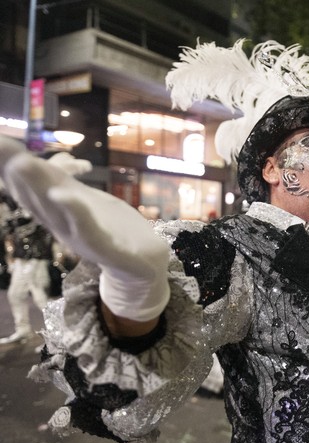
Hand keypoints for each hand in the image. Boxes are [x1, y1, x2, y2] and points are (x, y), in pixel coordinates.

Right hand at [0, 136, 169, 320]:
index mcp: (58, 213)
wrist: (145, 268)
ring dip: (39, 186)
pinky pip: (90, 232)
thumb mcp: (84, 200)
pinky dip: (76, 212)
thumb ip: (59, 181)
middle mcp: (64, 225)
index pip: (30, 188)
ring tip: (22, 162)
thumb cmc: (114, 230)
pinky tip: (64, 195)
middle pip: (37, 197)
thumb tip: (25, 159)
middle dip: (17, 171)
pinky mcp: (110, 250)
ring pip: (58, 212)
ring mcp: (84, 238)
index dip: (11, 165)